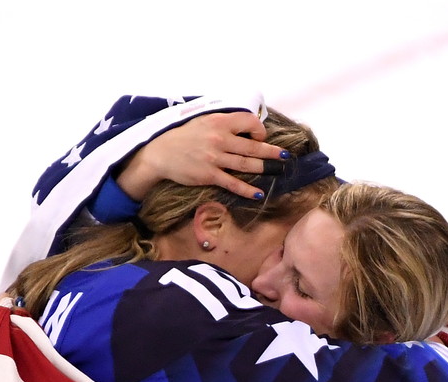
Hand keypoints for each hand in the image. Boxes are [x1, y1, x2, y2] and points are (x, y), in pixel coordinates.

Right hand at [116, 111, 289, 201]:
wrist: (161, 153)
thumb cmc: (184, 137)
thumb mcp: (203, 121)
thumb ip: (224, 123)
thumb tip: (245, 126)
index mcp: (219, 122)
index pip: (248, 122)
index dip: (258, 130)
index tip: (259, 137)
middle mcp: (219, 139)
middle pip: (252, 147)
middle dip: (271, 152)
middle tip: (286, 156)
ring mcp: (215, 159)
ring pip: (246, 164)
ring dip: (265, 169)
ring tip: (279, 171)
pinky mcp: (209, 175)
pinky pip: (233, 184)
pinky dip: (247, 190)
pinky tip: (258, 194)